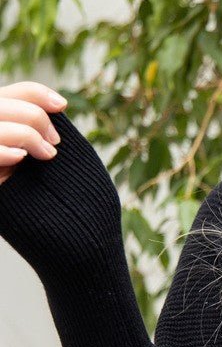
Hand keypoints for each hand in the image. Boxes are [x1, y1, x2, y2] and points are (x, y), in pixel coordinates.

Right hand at [0, 80, 124, 287]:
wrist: (82, 253)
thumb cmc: (87, 209)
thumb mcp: (73, 162)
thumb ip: (53, 131)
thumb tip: (52, 103)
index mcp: (19, 138)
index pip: (11, 96)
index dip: (33, 93)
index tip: (62, 105)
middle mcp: (4, 152)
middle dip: (30, 115)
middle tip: (56, 145)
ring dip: (19, 130)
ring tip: (46, 156)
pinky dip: (0, 152)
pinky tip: (20, 161)